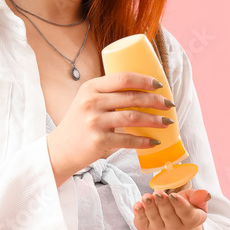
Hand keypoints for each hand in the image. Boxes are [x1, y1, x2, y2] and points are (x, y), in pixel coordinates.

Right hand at [46, 71, 174, 178]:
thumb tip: (143, 91)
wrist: (60, 150)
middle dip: (155, 100)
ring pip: (133, 117)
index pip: (122, 78)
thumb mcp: (87, 102)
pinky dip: (144, 141)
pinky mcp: (99, 141)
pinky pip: (128, 140)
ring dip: (154, 120)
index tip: (159, 85)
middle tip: (169, 105)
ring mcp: (95, 122)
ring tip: (166, 123)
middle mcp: (91, 102)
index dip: (144, 80)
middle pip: (132, 97)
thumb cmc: (79, 125)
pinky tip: (154, 141)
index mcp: (90, 88)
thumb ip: (107, 94)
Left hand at [132, 186, 210, 229]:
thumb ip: (198, 198)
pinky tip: (137, 205)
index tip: (174, 196)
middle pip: (168, 215)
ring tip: (146, 197)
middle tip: (158, 193)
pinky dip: (138, 214)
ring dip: (149, 207)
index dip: (179, 204)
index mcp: (191, 221)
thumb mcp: (197, 206)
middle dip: (162, 203)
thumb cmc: (188, 214)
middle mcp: (175, 229)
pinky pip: (142, 223)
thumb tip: (205, 193)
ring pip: (154, 218)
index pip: (186, 213)